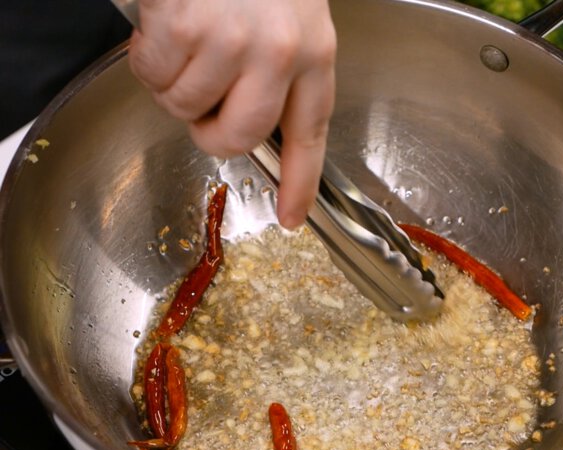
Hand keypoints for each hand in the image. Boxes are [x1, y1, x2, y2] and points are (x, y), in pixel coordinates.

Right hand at [128, 0, 335, 228]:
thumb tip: (256, 129)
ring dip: (174, 84)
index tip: (291, 217)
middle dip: (212, 132)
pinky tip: (164, 26)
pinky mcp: (185, 26)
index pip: (311, 134)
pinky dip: (147, 58)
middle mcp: (279, 53)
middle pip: (240, 137)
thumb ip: (283, 74)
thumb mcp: (292, 19)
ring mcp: (232, 41)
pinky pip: (153, 76)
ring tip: (184, 43)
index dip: (301, 183)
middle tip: (202, 103)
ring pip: (187, 107)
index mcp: (314, 53)